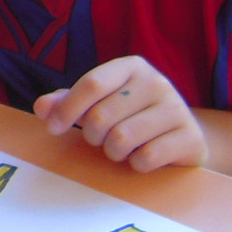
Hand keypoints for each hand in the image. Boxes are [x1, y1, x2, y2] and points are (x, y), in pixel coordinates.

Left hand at [34, 57, 208, 171]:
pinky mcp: (189, 137)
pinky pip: (145, 157)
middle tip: (101, 140)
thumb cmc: (131, 117)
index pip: (91, 83)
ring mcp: (177, 108)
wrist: (182, 137)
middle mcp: (156, 82)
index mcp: (131, 67)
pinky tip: (142, 157)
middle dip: (92, 136)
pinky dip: (136, 164)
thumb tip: (42, 107)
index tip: (53, 128)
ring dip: (113, 152)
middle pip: (101, 116)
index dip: (66, 109)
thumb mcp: (100, 103)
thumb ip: (68, 103)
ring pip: (121, 139)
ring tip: (121, 148)